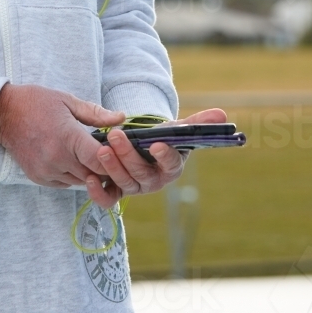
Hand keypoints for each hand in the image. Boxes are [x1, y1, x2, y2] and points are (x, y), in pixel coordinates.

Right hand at [0, 83, 125, 188]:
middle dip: (102, 166)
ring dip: (87, 171)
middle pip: (93, 175)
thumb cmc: (37, 103)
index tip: (116, 150)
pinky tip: (70, 159)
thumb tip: (121, 118)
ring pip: (80, 182)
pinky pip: (65, 183)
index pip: (100, 160)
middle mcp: (57, 158)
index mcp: (67, 137)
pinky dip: (72, 175)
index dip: (112, 158)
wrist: (3, 114)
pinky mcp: (38, 178)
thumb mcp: (68, 101)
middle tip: (106, 154)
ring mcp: (46, 171)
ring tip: (86, 154)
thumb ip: (96, 113)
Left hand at [88, 108, 227, 208]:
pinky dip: (97, 193)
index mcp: (171, 167)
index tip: (156, 144)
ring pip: (123, 183)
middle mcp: (153, 181)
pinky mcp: (116, 191)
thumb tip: (222, 114)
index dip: (165, 156)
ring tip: (101, 149)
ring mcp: (134, 187)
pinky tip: (89, 178)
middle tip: (116, 136)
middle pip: (141, 173)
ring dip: (111, 167)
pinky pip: (107, 198)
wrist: (143, 146)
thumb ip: (198, 123)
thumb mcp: (179, 129)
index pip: (171, 164)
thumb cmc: (163, 138)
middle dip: (128, 155)